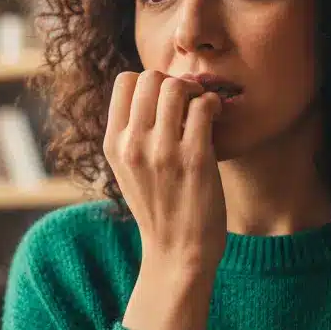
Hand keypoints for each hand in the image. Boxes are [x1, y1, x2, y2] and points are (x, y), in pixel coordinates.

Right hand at [104, 70, 226, 329]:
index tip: (165, 100)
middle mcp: (133, 144)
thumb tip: (156, 86)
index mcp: (114, 144)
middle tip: (190, 100)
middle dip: (174, 81)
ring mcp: (162, 152)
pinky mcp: (194, 158)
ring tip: (204, 108)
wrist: (177, 252)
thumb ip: (133, 132)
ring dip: (196, 90)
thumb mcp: (129, 169)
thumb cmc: (160, 207)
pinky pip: (204, 106)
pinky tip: (216, 120)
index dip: (149, 82)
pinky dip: (214, 105)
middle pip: (150, 77)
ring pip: (177, 86)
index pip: (124, 82)